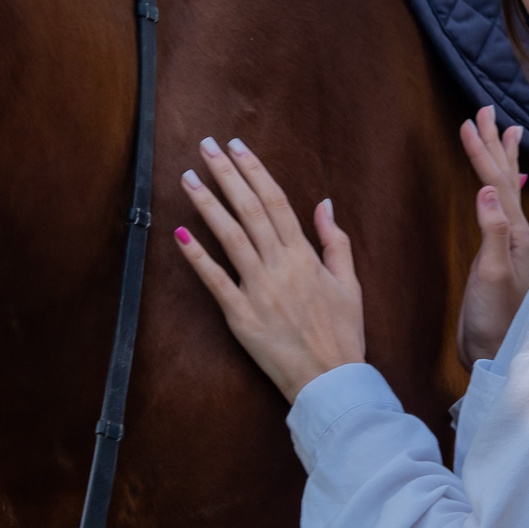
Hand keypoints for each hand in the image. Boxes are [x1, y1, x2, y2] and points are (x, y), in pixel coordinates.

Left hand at [173, 137, 363, 402]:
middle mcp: (280, 266)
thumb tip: (324, 203)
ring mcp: (259, 290)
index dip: (254, 171)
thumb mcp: (350, 283)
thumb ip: (334, 241)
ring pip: (230, 237)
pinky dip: (196, 256)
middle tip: (206, 146)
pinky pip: (215, 281)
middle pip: (249, 209)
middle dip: (226, 174)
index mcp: (305, 256)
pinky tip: (178, 232)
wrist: (331, 381)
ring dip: (207, 204)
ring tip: (187, 177)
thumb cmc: (343, 334)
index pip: (275, 201)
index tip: (237, 147)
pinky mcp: (241, 316)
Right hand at [456, 108, 528, 364]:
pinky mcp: (499, 253)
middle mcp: (517, 233)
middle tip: (487, 110)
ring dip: (503, 158)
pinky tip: (497, 184)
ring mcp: (510, 243)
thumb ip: (491, 233)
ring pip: (506, 188)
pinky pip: (500, 206)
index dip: (482, 152)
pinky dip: (499, 186)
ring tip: (507, 129)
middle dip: (495, 143)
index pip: (497, 182)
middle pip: (506, 177)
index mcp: (515, 234)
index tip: (469, 122)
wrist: (494, 353)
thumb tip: (485, 190)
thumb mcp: (491, 274)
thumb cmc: (493, 319)